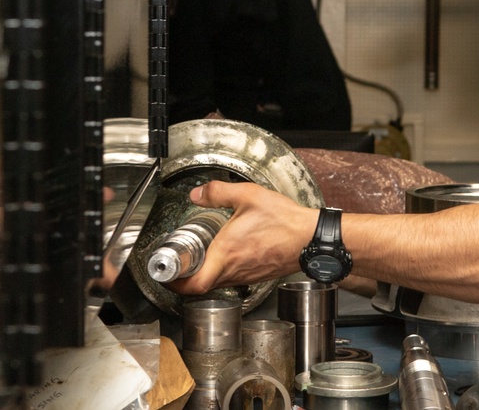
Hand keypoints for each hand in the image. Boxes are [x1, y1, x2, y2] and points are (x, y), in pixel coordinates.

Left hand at [170, 180, 315, 294]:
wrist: (311, 238)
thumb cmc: (284, 221)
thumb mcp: (248, 196)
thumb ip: (219, 192)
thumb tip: (197, 194)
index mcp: (226, 254)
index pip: (193, 285)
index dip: (175, 285)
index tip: (167, 275)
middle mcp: (235, 270)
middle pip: (202, 287)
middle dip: (187, 279)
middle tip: (179, 265)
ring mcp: (248, 276)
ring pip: (218, 283)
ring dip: (205, 275)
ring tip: (200, 258)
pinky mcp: (259, 275)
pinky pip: (234, 279)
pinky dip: (224, 271)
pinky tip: (228, 254)